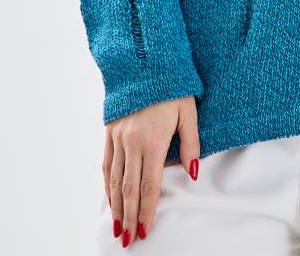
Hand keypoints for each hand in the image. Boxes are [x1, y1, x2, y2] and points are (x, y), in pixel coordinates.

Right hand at [103, 95, 200, 246]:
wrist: (145, 60)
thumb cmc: (173, 86)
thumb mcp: (188, 111)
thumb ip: (191, 143)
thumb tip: (194, 173)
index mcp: (153, 139)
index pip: (148, 184)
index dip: (146, 210)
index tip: (145, 230)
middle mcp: (132, 141)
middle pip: (128, 188)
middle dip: (128, 216)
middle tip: (128, 239)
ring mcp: (118, 136)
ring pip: (114, 179)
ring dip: (115, 206)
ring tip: (117, 227)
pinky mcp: (110, 130)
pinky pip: (106, 163)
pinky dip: (107, 184)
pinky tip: (110, 197)